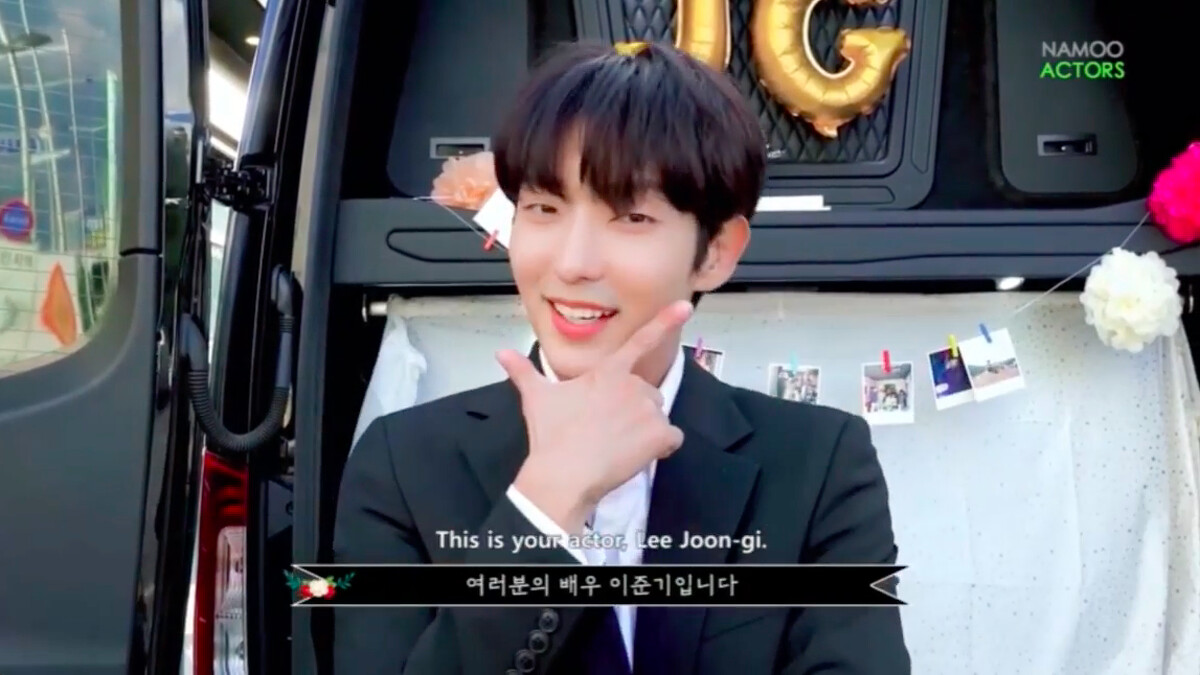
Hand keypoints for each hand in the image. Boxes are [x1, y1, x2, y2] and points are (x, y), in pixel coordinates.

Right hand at [496, 300, 692, 532]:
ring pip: (658, 417)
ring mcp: (649, 410)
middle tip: (606, 430)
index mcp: (608, 372)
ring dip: (645, 430)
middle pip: (646, 393)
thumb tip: (500, 352)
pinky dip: (660, 448)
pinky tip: (636, 456)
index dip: (665, 321)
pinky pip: (672, 439)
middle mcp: (633, 385)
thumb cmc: (551, 434)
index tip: (686, 306)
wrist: (564, 474)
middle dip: (632, 410)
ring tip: (617, 445)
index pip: (641, 341)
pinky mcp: (660, 435)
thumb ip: (522, 371)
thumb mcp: (535, 398)